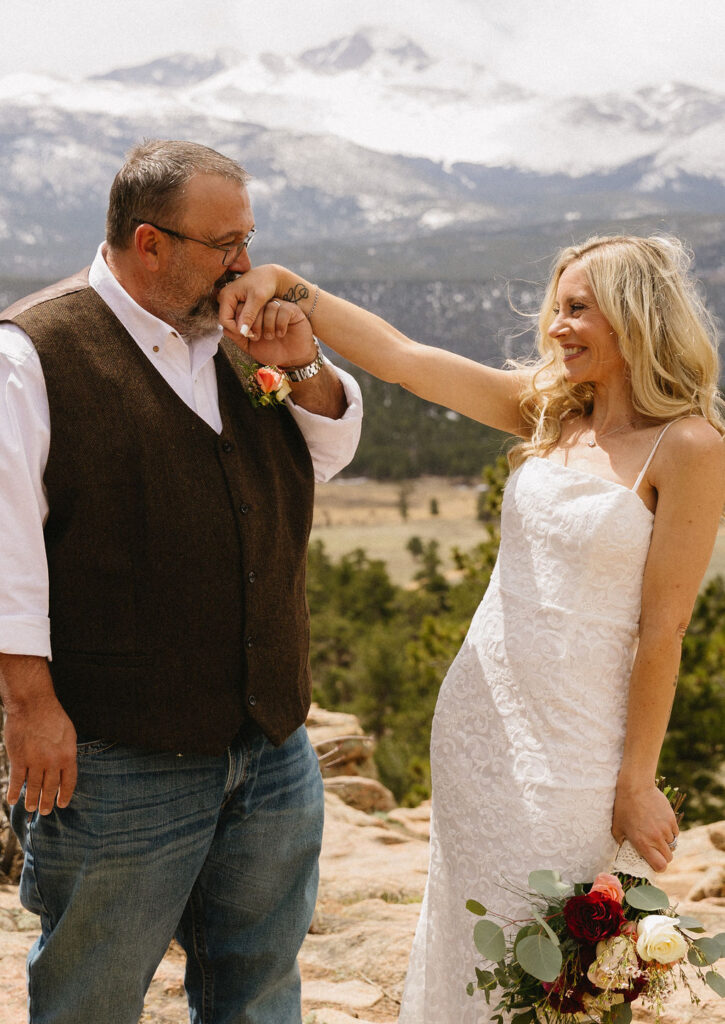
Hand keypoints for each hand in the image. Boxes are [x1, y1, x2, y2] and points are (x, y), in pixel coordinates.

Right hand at [4, 695, 77, 813]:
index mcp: (68, 755)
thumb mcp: (68, 734)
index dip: (65, 794)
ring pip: (34, 787)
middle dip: (47, 801)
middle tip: (45, 811)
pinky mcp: (19, 759)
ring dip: (32, 799)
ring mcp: (35, 761)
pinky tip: (12, 800)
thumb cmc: (52, 716)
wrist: (33, 704)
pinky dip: (14, 792)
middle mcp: (53, 761)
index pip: (69, 781)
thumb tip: (67, 768)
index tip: (62, 804)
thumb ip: (67, 752)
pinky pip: (17, 780)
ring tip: (30, 807)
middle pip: (51, 788)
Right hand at [218, 265, 286, 341]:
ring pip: (232, 321)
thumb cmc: (265, 283)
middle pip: (227, 322)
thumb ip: (249, 314)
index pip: (224, 320)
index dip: (236, 330)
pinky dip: (245, 323)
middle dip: (239, 329)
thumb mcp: (258, 298)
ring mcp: (229, 302)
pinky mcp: (236, 304)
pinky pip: (237, 318)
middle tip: (254, 334)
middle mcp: (225, 299)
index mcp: (226, 295)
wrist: (270, 275)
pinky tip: (255, 325)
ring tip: (255, 330)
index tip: (250, 334)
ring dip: (242, 327)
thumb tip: (242, 331)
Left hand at [242, 299, 316, 368]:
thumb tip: (224, 327)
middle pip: (254, 305)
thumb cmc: (271, 351)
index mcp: (254, 314)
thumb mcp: (250, 347)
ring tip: (271, 337)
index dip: (241, 320)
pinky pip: (283, 310)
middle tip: (257, 337)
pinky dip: (280, 324)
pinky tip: (281, 334)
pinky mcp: (292, 310)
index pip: (242, 307)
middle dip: (253, 323)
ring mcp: (279, 307)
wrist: (292, 358)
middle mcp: (265, 308)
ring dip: (268, 325)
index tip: (245, 335)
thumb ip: (237, 337)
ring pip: (269, 307)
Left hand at [612, 780, 678, 872]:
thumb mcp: (616, 827)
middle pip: (668, 857)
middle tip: (655, 849)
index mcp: (643, 843)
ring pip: (672, 844)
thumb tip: (623, 849)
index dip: (658, 867)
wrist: (635, 787)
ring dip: (666, 843)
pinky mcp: (671, 819)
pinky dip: (670, 832)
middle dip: (663, 856)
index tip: (654, 862)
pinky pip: (675, 832)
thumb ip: (621, 842)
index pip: (660, 866)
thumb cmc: (623, 806)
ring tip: (656, 834)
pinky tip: (661, 825)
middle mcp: (656, 838)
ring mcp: (666, 828)